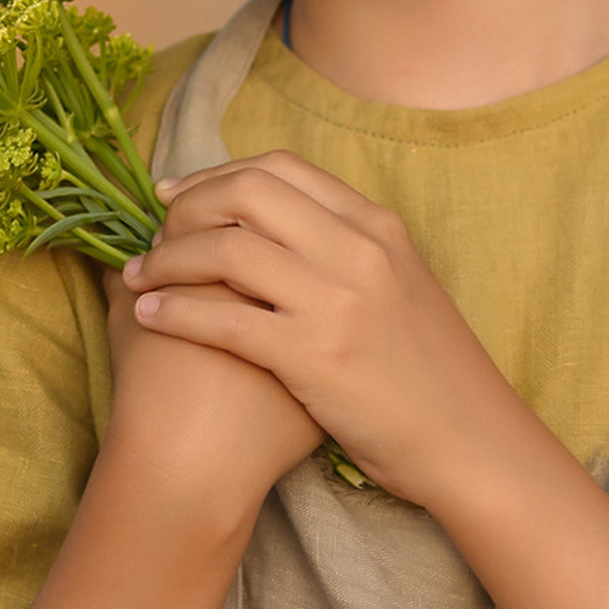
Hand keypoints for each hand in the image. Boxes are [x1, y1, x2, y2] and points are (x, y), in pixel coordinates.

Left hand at [121, 153, 533, 508]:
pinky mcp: (314, 356)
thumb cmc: (430, 371)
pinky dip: (176, 312)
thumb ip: (350, 248)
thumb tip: (281, 229)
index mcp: (378, 225)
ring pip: (225, 250)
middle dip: (187, 206)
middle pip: (246, 192)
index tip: (178, 193)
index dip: (216, 174)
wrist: (469, 439)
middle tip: (153, 231)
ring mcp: (337, 300)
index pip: (281, 169)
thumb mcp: (404, 284)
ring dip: (166, 259)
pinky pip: (223, 320)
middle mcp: (358, 249)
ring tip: (139, 277)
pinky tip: (150, 318)